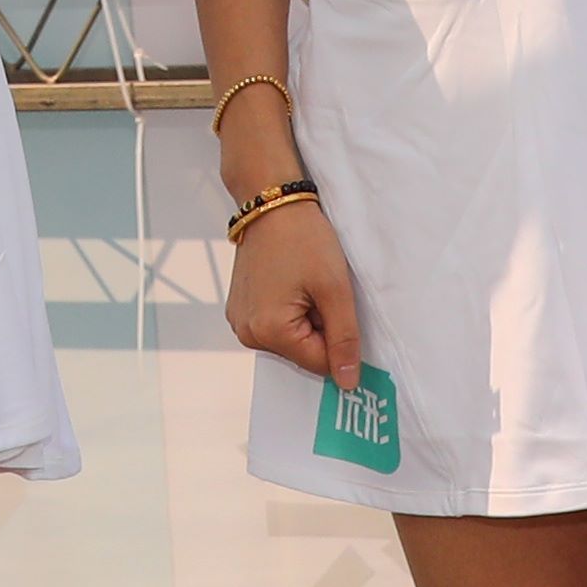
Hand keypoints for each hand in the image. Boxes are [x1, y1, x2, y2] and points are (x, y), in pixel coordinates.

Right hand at [222, 186, 367, 386]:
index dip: (338, 338)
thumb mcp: (335, 289)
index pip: (320, 363)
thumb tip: (348, 383)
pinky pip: (274, 326)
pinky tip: (290, 283)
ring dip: (305, 319)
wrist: (272, 202)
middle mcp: (247, 333)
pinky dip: (289, 311)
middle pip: (302, 353)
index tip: (337, 305)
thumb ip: (344, 339)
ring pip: (290, 340)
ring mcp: (239, 321)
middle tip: (319, 290)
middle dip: (319, 328)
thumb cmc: (305, 239)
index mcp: (269, 331)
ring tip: (303, 284)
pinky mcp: (239, 309)